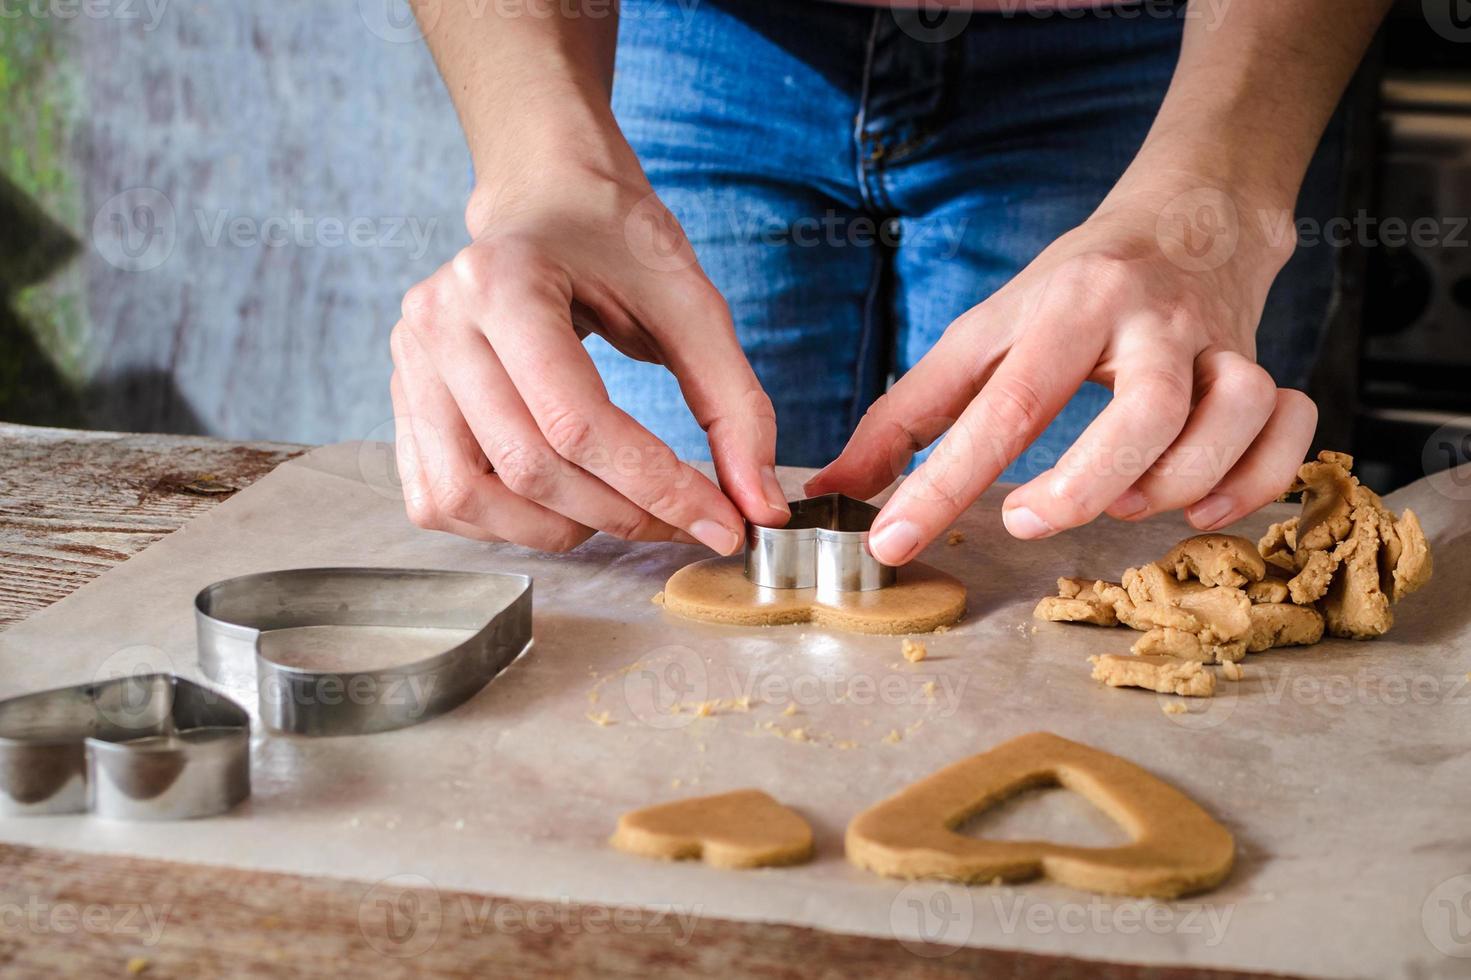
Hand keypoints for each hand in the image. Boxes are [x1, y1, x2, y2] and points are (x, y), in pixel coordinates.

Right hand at [390, 150, 788, 553]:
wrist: (550, 202)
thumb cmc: (617, 244)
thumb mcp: (692, 306)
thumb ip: (734, 406)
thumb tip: (758, 507)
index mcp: (502, 282)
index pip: (577, 422)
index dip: (657, 488)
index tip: (721, 524)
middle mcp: (437, 323)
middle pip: (529, 467)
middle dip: (622, 514)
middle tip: (687, 522)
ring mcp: (408, 363)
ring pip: (472, 497)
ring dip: (561, 529)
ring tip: (622, 508)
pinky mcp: (402, 398)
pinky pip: (440, 498)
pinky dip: (506, 524)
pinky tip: (563, 502)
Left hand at [805, 177, 1316, 563]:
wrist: (1187, 220)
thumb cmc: (1072, 289)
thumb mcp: (983, 333)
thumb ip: (909, 413)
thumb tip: (836, 486)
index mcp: (1069, 306)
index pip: (1004, 404)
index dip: (942, 482)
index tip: (892, 541)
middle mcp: (1152, 320)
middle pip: (1146, 413)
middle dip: (1084, 486)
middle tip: (1029, 520)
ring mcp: (1222, 342)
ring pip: (1233, 416)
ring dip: (1175, 482)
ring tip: (1119, 504)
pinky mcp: (1269, 364)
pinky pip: (1292, 428)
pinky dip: (1254, 479)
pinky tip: (1200, 504)